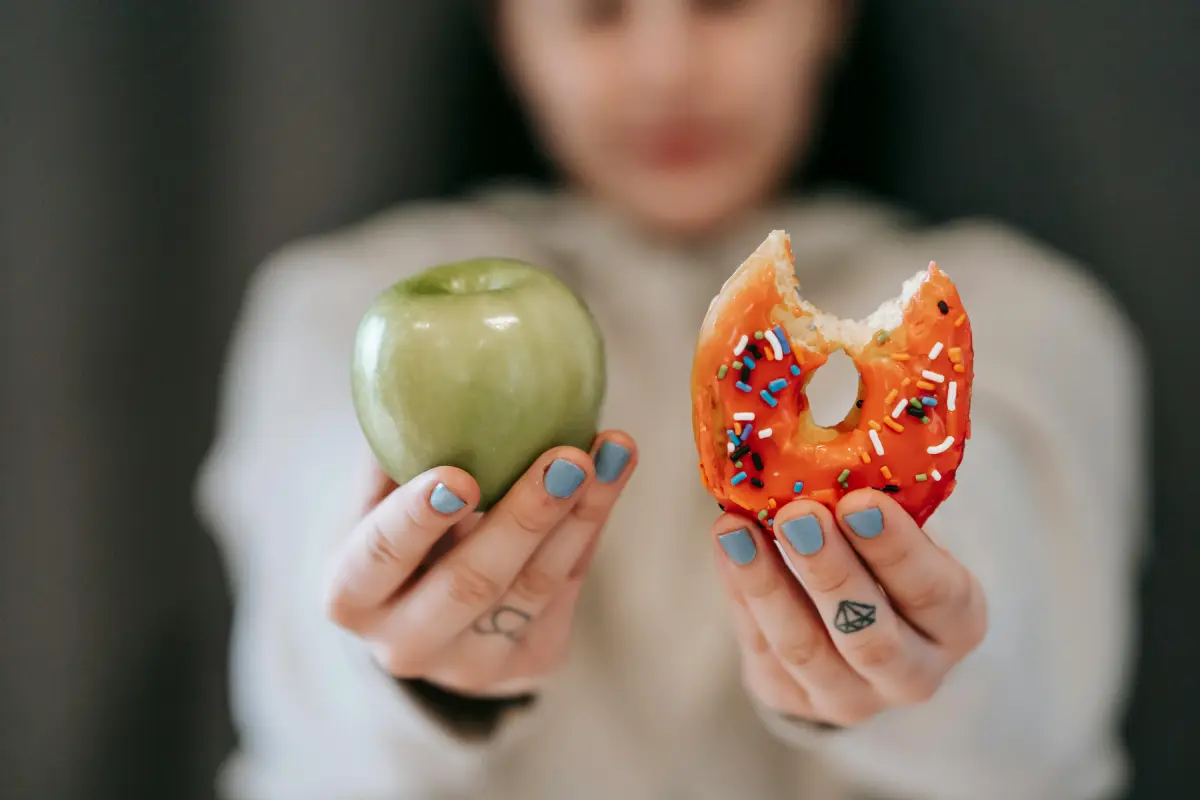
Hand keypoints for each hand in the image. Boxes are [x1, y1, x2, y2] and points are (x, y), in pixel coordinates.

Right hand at [325, 432, 636, 696]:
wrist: (430, 618)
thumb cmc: (400, 532)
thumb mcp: (378, 500)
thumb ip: (394, 452)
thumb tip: (420, 369)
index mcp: (351, 597)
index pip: (379, 559)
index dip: (416, 520)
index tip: (458, 476)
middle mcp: (405, 645)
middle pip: (471, 582)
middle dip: (525, 517)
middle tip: (566, 457)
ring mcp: (471, 666)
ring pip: (534, 587)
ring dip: (581, 513)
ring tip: (611, 451)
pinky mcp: (530, 664)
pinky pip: (567, 587)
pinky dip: (591, 525)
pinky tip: (612, 473)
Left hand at [713, 490, 987, 726]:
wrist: (858, 633)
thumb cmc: (886, 561)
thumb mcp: (903, 535)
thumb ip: (878, 506)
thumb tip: (830, 439)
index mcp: (956, 623)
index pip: (934, 592)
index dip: (897, 549)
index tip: (860, 501)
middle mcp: (913, 674)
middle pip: (870, 635)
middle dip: (830, 571)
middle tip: (797, 514)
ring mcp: (850, 698)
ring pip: (805, 649)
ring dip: (767, 584)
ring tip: (737, 528)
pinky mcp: (792, 701)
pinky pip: (761, 647)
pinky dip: (740, 592)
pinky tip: (727, 545)